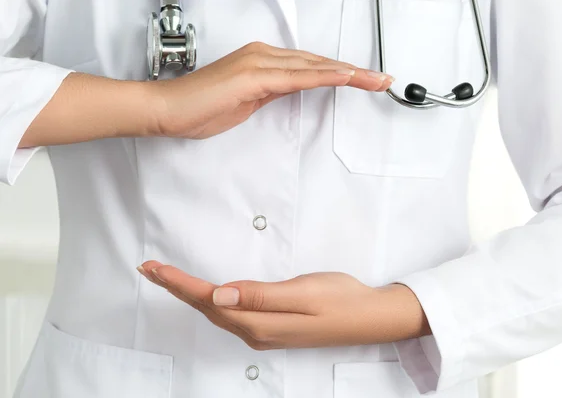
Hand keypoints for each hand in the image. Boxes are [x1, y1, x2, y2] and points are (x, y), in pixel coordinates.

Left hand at [138, 261, 430, 349]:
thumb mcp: (303, 293)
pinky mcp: (272, 328)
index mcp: (260, 322)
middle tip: (151, 269)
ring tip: (170, 279)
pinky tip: (208, 295)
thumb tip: (219, 294)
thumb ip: (260, 295)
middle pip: (208, 308)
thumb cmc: (341, 300)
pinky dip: (212, 301)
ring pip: (218, 312)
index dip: (180, 284)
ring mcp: (264, 332)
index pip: (210, 300)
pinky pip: (232, 314)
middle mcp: (256, 332)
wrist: (370, 317)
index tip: (154, 269)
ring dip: (192, 295)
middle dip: (177, 289)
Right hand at [151, 41, 393, 139]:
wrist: (168, 110)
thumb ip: (270, 94)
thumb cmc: (199, 108)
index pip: (311, 67)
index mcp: (262, 62)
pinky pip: (297, 76)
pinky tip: (346, 77)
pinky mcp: (253, 76)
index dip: (340, 72)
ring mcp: (259, 63)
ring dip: (349, 73)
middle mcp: (263, 56)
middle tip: (382, 79)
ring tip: (376, 79)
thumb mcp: (246, 103)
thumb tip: (289, 92)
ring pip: (314, 66)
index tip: (365, 80)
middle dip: (355, 72)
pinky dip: (324, 75)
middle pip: (319, 63)